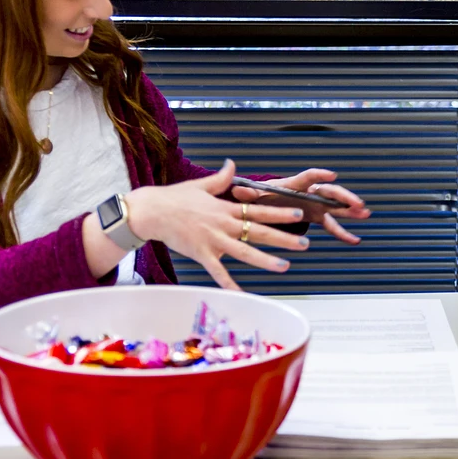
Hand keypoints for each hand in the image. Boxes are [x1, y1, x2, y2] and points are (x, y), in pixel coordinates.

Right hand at [124, 159, 309, 290]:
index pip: (259, 210)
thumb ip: (221, 178)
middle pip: (259, 232)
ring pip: (245, 252)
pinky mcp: (202, 254)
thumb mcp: (201, 185)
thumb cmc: (175, 198)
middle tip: (305, 242)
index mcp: (226, 208)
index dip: (280, 212)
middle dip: (284, 237)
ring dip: (266, 260)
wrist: (152, 211)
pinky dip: (230, 284)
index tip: (299, 213)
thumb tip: (232, 163)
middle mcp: (224, 225)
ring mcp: (214, 240)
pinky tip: (242, 295)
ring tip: (286, 266)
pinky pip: (219, 272)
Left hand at [230, 167, 370, 244]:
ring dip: (351, 209)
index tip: (332, 175)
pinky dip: (343, 232)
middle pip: (330, 192)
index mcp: (295, 184)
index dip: (320, 175)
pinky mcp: (318, 216)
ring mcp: (316, 204)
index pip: (309, 177)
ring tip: (365, 213)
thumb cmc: (263, 196)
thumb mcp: (255, 196)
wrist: (268, 202)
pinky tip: (354, 240)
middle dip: (344, 196)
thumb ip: (248, 194)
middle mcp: (310, 192)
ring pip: (336, 206)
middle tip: (357, 202)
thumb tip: (237, 190)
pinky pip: (332, 224)